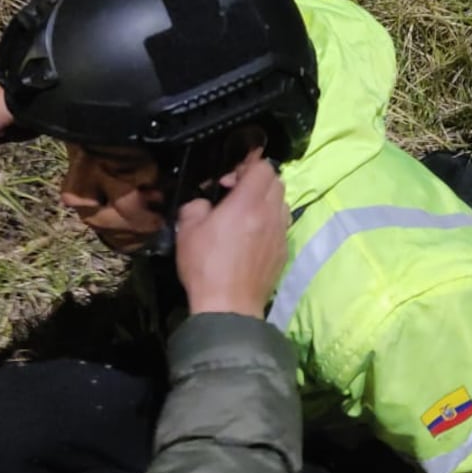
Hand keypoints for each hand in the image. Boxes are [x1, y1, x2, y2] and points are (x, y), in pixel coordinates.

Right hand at [175, 152, 289, 318]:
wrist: (229, 306)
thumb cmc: (206, 266)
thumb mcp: (187, 230)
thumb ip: (196, 206)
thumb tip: (204, 203)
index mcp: (248, 203)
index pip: (263, 167)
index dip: (246, 166)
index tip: (228, 180)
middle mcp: (270, 213)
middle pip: (277, 181)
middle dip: (258, 181)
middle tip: (236, 194)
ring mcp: (280, 233)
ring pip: (282, 202)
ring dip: (266, 200)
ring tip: (246, 213)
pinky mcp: (284, 251)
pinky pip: (282, 225)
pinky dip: (271, 221)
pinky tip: (253, 236)